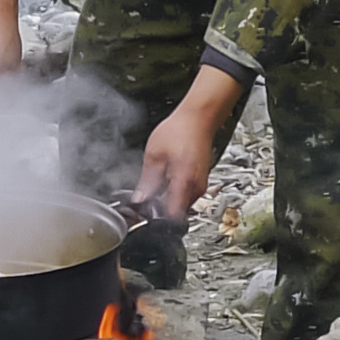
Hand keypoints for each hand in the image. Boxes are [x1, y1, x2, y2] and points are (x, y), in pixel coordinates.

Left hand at [132, 66, 247, 221]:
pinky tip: (164, 180)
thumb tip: (139, 201)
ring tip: (153, 187)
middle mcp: (195, 188)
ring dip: (165, 201)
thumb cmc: (179, 130)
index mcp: (184, 182)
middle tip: (143, 201)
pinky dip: (173, 193)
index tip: (143, 217)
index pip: (172, 217)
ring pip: (179, 205)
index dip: (156, 221)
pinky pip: (184, 195)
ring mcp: (199, 186)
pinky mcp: (199, 182)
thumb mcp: (154, 155)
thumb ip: (147, 182)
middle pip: (175, 213)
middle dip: (159, 211)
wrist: (198, 118)